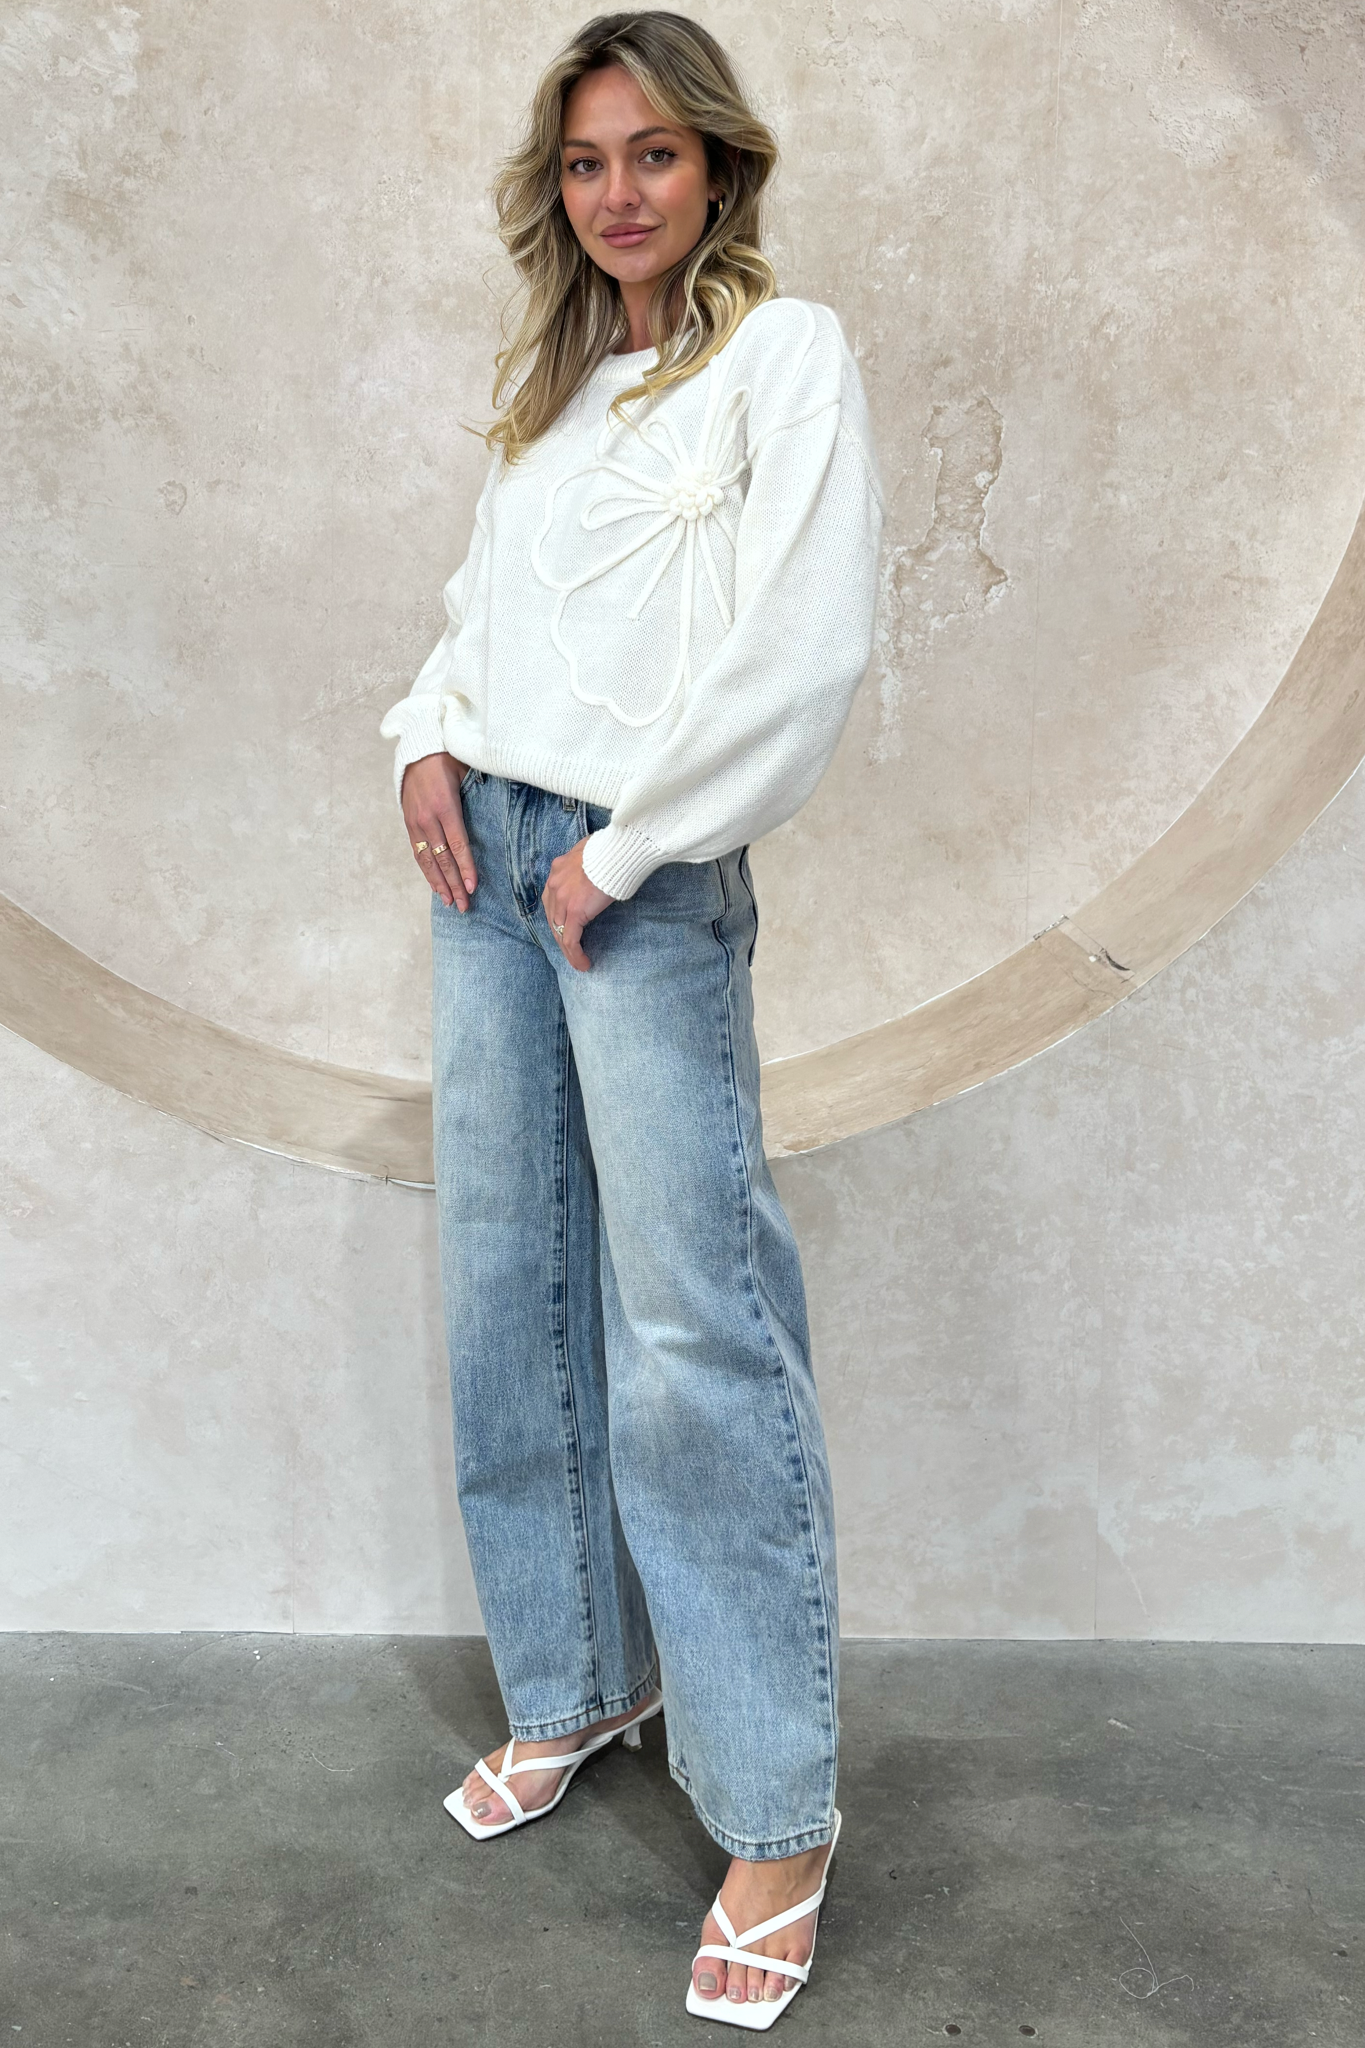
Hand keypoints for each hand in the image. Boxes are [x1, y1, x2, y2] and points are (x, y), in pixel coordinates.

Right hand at [401, 754, 477, 909]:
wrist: (417, 751)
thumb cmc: (448, 760)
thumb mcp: (467, 772)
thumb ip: (482, 792)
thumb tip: (506, 806)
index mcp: (445, 806)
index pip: (457, 843)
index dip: (465, 867)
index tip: (472, 886)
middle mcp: (428, 818)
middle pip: (442, 858)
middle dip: (454, 884)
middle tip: (464, 905)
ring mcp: (416, 823)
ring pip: (427, 860)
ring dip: (439, 884)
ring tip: (450, 902)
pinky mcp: (409, 824)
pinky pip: (418, 853)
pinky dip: (427, 872)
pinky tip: (436, 886)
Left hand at [543, 838, 614, 971]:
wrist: (618, 851)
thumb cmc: (612, 850)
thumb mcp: (591, 854)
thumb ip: (585, 865)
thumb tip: (593, 872)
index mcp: (558, 869)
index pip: (552, 900)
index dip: (558, 917)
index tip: (568, 928)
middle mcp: (554, 884)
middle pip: (552, 918)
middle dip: (560, 936)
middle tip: (571, 950)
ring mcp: (563, 899)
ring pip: (558, 932)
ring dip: (568, 950)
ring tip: (578, 961)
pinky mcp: (575, 912)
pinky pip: (570, 940)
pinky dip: (575, 955)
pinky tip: (583, 964)